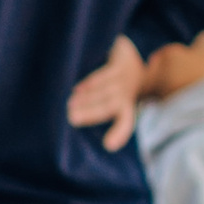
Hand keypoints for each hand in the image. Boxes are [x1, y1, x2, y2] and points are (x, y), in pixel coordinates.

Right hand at [68, 34, 146, 149]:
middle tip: (72, 119)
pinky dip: (92, 82)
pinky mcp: (121, 63)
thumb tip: (71, 123)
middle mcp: (127, 94)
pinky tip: (78, 89)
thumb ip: (97, 109)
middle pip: (108, 106)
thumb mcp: (112, 99)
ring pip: (105, 91)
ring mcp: (124, 78)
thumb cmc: (115, 85)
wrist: (133, 57)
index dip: (118, 134)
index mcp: (126, 106)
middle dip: (91, 113)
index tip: (108, 146)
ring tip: (70, 104)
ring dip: (87, 98)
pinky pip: (106, 75)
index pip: (125, 122)